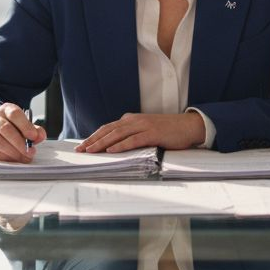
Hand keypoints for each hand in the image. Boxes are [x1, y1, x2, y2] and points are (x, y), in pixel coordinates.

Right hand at [0, 103, 45, 162]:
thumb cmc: (14, 128)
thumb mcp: (25, 126)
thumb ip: (35, 130)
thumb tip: (40, 136)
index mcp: (6, 109)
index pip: (15, 114)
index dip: (25, 126)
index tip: (34, 137)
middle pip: (6, 128)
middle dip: (20, 143)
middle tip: (30, 152)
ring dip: (13, 152)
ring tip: (24, 158)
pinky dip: (5, 157)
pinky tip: (13, 159)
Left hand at [77, 112, 204, 152]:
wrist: (189, 126)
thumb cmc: (168, 131)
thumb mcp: (146, 129)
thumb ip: (132, 133)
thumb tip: (116, 144)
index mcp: (131, 119)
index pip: (108, 128)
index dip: (94, 136)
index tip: (82, 145)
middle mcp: (134, 120)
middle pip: (108, 130)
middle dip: (93, 140)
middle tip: (80, 150)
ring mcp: (143, 126)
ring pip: (117, 135)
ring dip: (102, 143)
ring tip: (91, 151)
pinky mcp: (152, 133)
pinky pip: (133, 140)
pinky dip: (121, 145)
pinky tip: (112, 151)